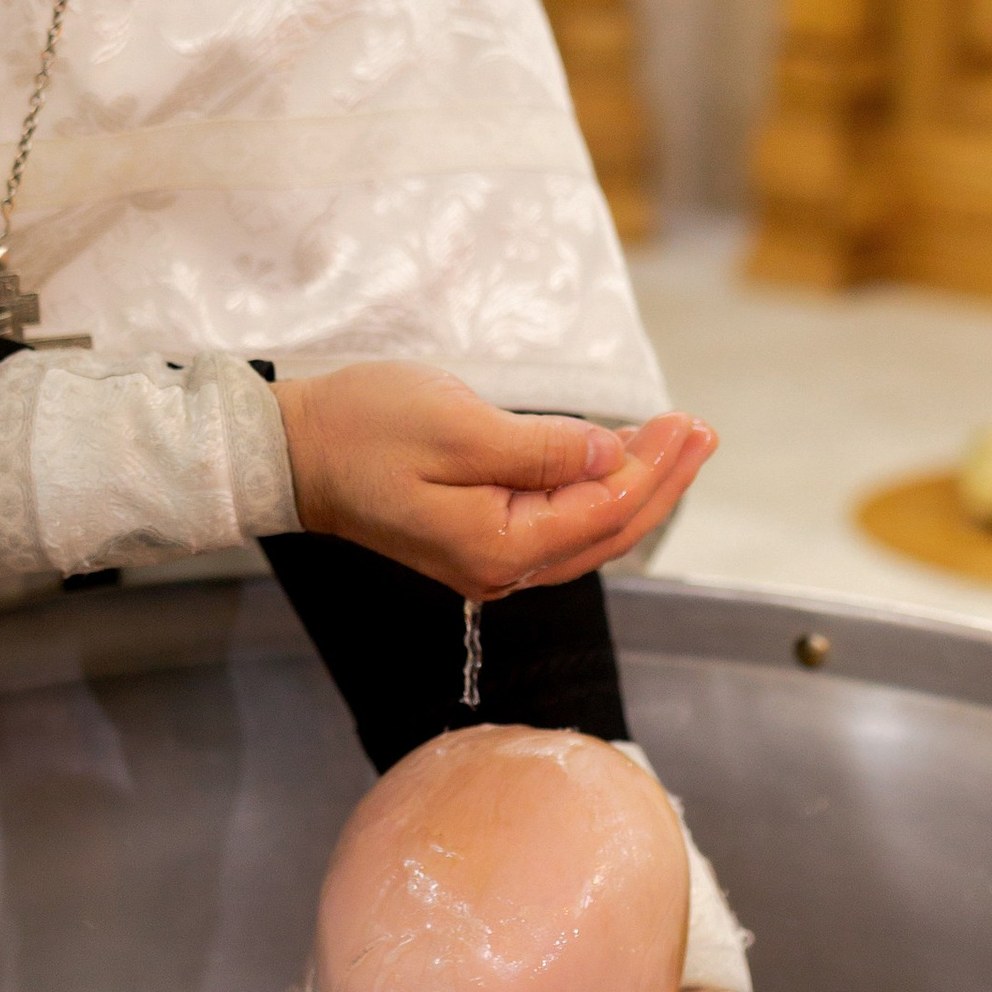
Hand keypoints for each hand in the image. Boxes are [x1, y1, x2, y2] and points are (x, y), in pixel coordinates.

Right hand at [274, 363, 712, 599]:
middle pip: (607, 531)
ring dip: (636, 486)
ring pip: (586, 531)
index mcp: (499, 548)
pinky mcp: (475, 538)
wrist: (289, 451)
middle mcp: (500, 569)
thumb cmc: (363, 430)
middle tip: (702, 431)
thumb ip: (544, 450)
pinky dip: (596, 492)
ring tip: (678, 442)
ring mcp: (487, 559)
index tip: (688, 422)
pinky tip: (620, 462)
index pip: (605, 512)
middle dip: (661, 480)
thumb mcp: (460, 427)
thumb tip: (612, 457)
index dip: (656, 468)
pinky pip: (557, 524)